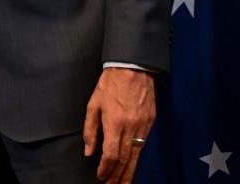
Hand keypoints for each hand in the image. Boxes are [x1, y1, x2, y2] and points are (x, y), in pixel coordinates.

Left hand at [84, 67, 154, 182]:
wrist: (133, 67)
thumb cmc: (110, 84)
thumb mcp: (93, 104)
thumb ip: (90, 129)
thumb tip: (89, 151)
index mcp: (114, 122)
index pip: (111, 154)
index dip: (106, 168)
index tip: (100, 176)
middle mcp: (130, 127)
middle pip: (125, 159)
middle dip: (117, 175)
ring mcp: (142, 126)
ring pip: (136, 155)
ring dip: (129, 172)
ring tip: (123, 183)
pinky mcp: (150, 122)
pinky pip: (143, 145)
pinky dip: (137, 157)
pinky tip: (132, 165)